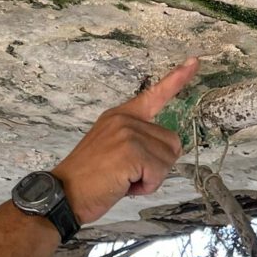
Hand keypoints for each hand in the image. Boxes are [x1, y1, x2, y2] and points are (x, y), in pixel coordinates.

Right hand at [52, 59, 198, 225]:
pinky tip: (124, 185)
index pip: (154, 94)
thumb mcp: (114, 149)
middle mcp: (125, 119)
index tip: (194, 62)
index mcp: (121, 115)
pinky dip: (146, 186)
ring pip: (168, 159)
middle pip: (172, 143)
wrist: (63, 194)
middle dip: (156, 166)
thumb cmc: (90, 179)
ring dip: (151, 178)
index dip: (177, 79)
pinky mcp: (131, 151)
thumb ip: (138, 141)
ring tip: (123, 179)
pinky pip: (158, 173)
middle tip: (127, 174)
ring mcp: (128, 133)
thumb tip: (170, 148)